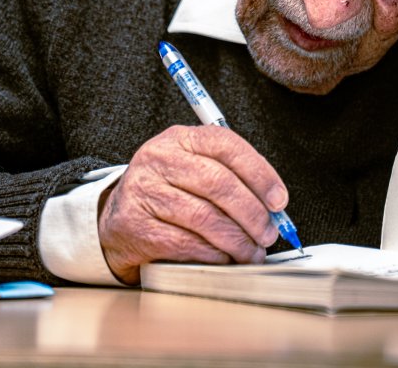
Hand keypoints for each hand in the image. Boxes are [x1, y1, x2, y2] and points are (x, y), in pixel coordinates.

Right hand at [97, 125, 285, 283]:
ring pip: (205, 217)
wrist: (118, 218)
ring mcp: (144, 190)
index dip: (260, 174)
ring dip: (237, 240)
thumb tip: (274, 207)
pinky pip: (185, 243)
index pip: (227, 145)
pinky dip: (213, 254)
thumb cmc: (169, 193)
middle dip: (252, 214)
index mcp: (181, 138)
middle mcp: (159, 158)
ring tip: (252, 252)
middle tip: (269, 234)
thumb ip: (233, 178)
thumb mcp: (195, 169)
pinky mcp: (135, 224)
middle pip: (219, 183)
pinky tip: (224, 258)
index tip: (279, 200)